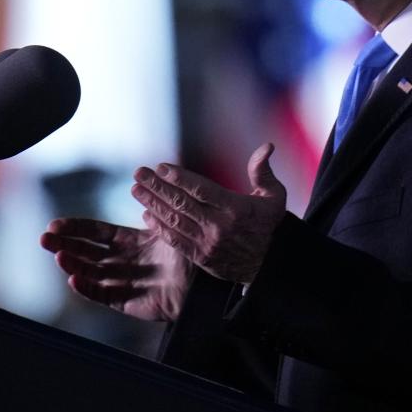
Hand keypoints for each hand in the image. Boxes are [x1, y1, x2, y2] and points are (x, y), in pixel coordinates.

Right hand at [40, 217, 190, 321]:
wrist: (204, 285)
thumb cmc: (190, 255)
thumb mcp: (169, 227)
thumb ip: (154, 211)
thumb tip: (139, 185)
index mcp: (129, 241)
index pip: (96, 232)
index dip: (75, 228)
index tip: (55, 224)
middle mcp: (122, 260)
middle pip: (86, 252)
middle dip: (64, 244)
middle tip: (44, 239)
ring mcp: (122, 281)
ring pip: (90, 273)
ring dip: (72, 265)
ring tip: (58, 256)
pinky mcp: (126, 302)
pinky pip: (102, 295)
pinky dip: (87, 289)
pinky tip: (74, 280)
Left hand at [132, 143, 287, 284]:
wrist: (269, 265)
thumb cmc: (268, 225)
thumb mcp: (274, 196)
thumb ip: (263, 171)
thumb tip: (267, 146)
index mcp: (235, 208)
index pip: (201, 189)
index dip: (178, 177)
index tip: (160, 167)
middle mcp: (219, 226)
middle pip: (181, 203)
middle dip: (157, 186)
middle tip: (139, 173)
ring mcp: (208, 243)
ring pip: (174, 221)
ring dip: (152, 204)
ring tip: (136, 190)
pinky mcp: (201, 257)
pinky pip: (175, 241)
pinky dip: (159, 228)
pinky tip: (147, 215)